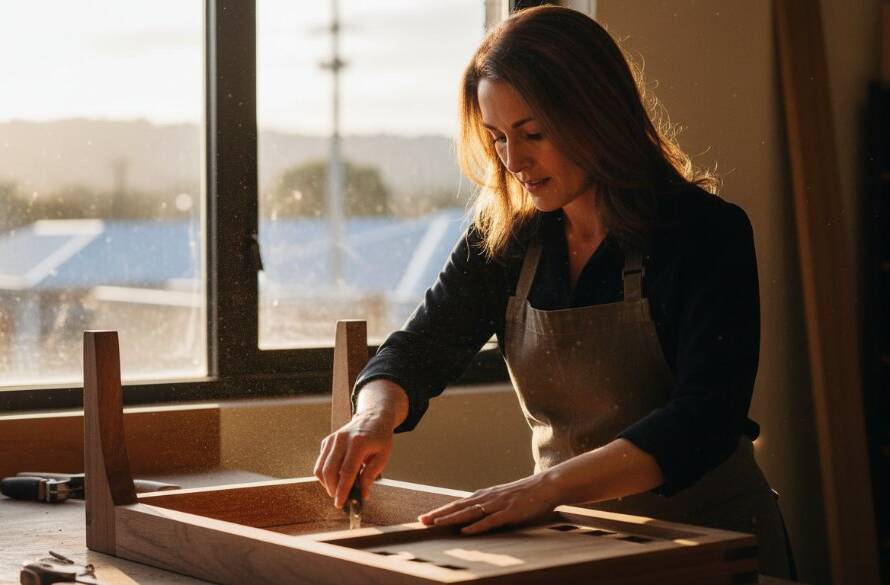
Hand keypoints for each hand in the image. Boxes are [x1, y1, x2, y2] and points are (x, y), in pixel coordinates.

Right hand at [313, 410, 393, 507]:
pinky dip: (325, 474)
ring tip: (338, 490)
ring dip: (327, 484)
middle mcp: (341, 439)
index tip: (341, 504)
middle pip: (329, 471)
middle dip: (332, 489)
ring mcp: (332, 439)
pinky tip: (337, 477)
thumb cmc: (380, 438)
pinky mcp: (326, 441)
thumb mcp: (383, 456)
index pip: (346, 471)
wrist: (373, 417)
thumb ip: (371, 475)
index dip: (342, 490)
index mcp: (358, 443)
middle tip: (340, 500)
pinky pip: (320, 463)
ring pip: (320, 468)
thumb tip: (362, 495)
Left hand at [418, 472, 561, 534]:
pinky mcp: (510, 512)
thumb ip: (489, 504)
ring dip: (451, 519)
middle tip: (421, 521)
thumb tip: (475, 515)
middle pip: (458, 507)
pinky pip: (491, 521)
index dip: (441, 511)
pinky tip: (465, 531)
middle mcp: (488, 498)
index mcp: (485, 495)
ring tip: (435, 524)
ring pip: (470, 512)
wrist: (547, 485)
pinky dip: (477, 526)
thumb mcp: (503, 497)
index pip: (458, 504)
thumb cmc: (526, 493)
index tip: (425, 517)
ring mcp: (498, 504)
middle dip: (439, 514)